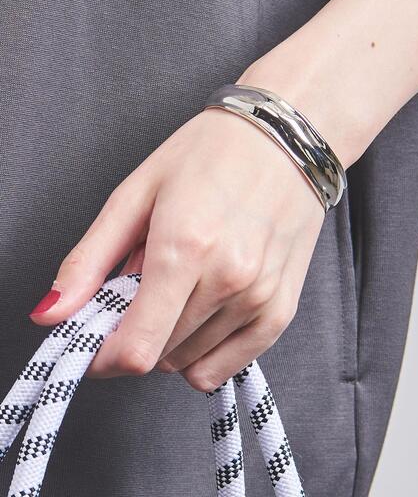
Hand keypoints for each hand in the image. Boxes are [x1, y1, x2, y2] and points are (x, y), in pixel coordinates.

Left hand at [29, 105, 324, 391]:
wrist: (284, 136)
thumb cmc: (210, 154)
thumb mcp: (137, 193)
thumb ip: (90, 259)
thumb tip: (50, 313)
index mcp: (184, 246)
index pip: (137, 347)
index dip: (105, 357)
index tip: (97, 340)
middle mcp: (228, 279)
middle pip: (161, 357)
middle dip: (138, 333)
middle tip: (144, 289)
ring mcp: (260, 296)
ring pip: (192, 363)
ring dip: (173, 338)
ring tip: (183, 286)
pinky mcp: (282, 307)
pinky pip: (231, 363)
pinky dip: (207, 351)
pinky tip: (205, 312)